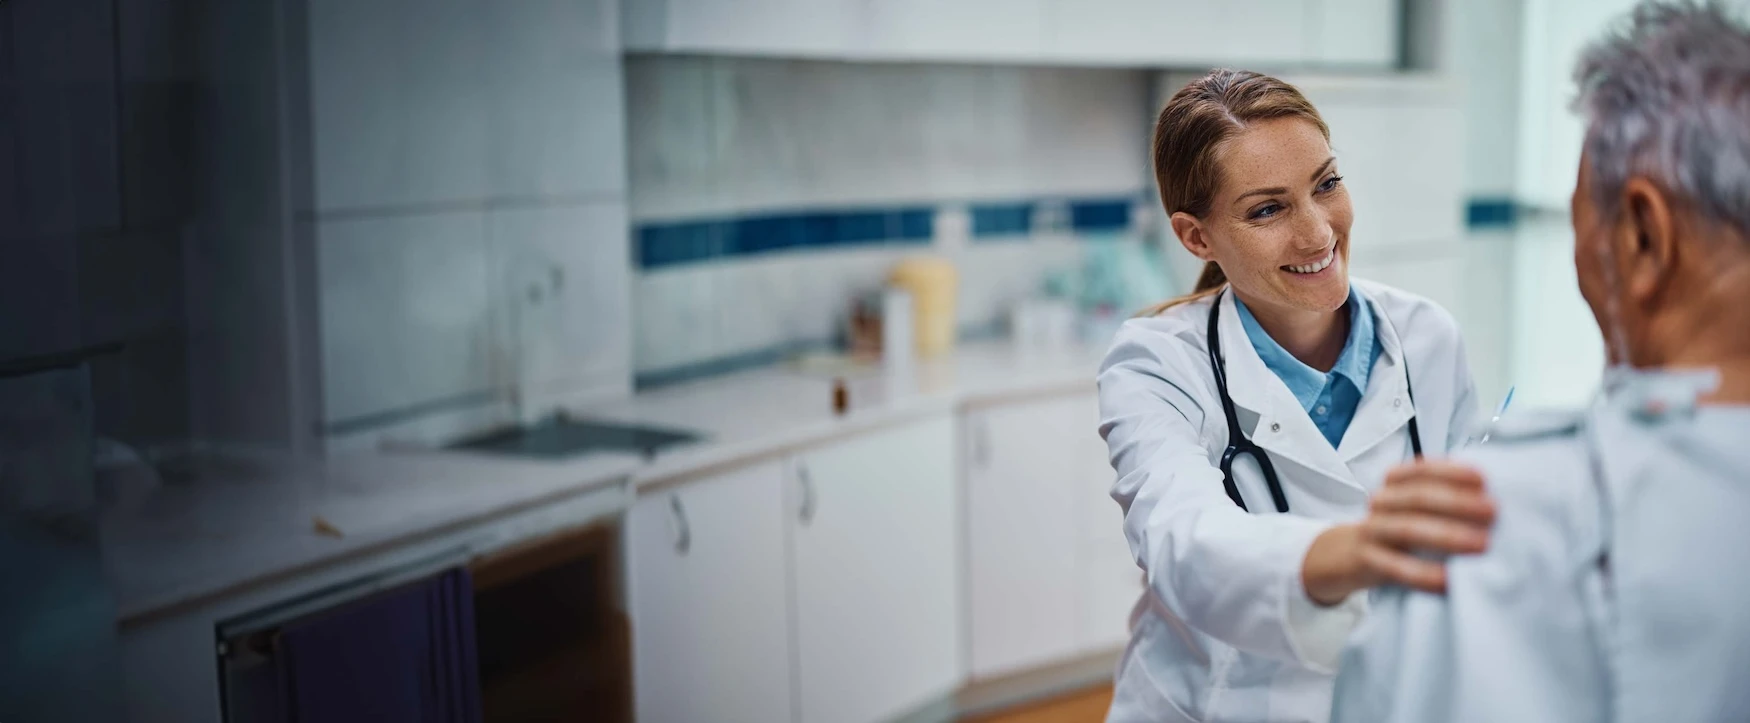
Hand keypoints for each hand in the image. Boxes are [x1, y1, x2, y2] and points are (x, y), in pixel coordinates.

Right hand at [1301, 460, 1495, 604]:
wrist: (1349, 555)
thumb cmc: (1399, 529)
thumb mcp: (1415, 507)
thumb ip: (1444, 498)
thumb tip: (1494, 498)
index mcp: (1395, 482)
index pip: (1422, 470)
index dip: (1452, 472)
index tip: (1484, 479)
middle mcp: (1382, 502)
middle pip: (1419, 497)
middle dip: (1458, 503)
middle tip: (1493, 511)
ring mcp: (1372, 530)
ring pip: (1409, 529)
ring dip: (1448, 535)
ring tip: (1481, 544)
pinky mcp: (1367, 560)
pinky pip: (1396, 567)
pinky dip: (1424, 574)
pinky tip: (1448, 581)